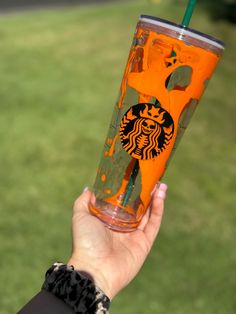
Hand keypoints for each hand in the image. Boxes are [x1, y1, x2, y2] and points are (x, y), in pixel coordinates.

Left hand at [68, 183, 167, 298]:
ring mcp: (134, 236)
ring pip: (149, 214)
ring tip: (160, 185)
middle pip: (138, 207)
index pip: (123, 203)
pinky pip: (153, 224)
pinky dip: (158, 210)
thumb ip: (83, 202)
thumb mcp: (80, 216)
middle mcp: (123, 227)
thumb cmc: (86, 241)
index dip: (130, 191)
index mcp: (109, 221)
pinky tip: (160, 196)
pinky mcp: (144, 243)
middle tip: (152, 179)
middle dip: (146, 194)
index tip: (136, 178)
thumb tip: (89, 189)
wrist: (95, 267)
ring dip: (155, 199)